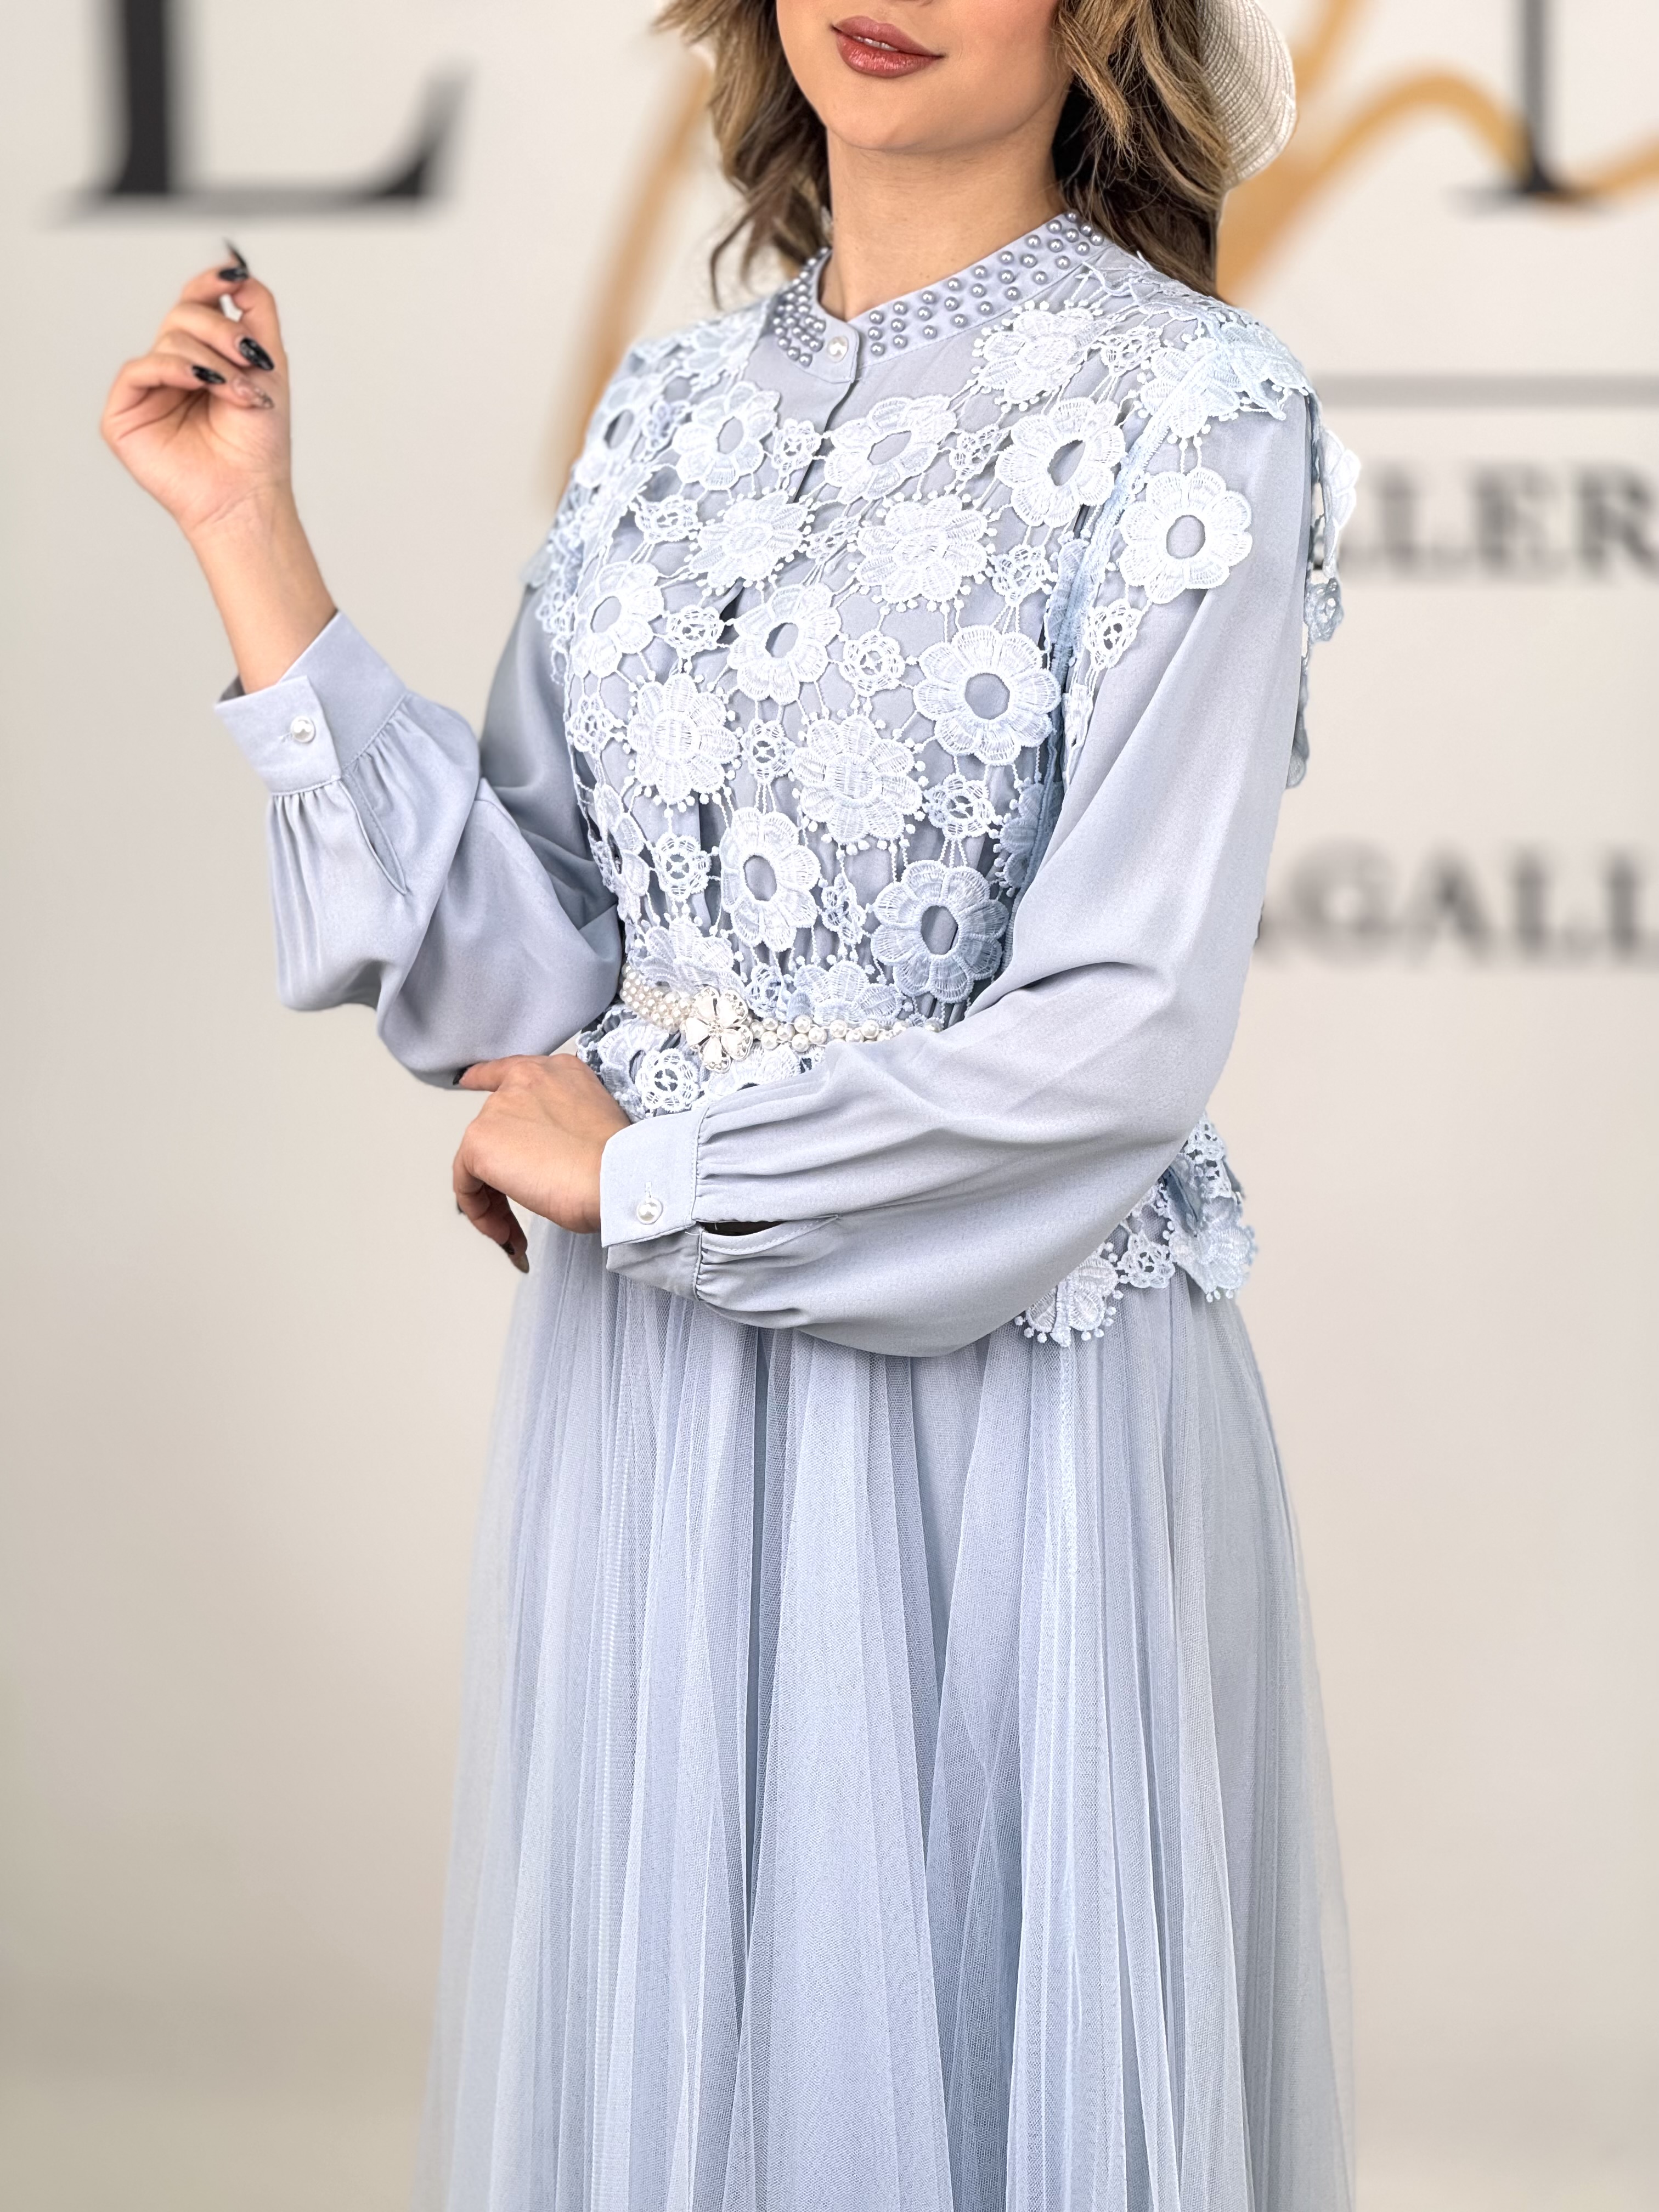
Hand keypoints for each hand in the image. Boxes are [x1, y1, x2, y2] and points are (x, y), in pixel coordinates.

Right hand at [101, 261, 292, 540]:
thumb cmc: (259, 443)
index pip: (196, 303)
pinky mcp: (125, 413)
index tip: (234, 276)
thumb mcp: (270, 367)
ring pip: (168, 338)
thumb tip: (239, 271)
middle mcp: (172, 368)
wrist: (249, 494)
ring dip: (211, 362)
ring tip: (239, 394)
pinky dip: (174, 369)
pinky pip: (140, 367)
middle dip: (222, 332)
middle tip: (251, 361)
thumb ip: (258, 314)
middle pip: (184, 313)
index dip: (210, 283)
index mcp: (203, 357)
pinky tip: (201, 384)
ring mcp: (147, 389)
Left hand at [453, 1055, 632, 1266]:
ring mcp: (498, 1108)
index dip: (484, 1077)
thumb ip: (559, 1126)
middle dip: (503, 1173)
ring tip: (513, 1229)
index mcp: (557, 1073)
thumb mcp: (591, 1128)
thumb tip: (541, 1156)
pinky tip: (504, 1228)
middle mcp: (524, 1082)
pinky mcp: (480, 1140)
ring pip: (478, 1159)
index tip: (469, 1080)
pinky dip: (480, 1211)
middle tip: (517, 1209)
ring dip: (493, 1199)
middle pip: (493, 1127)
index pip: (510, 1070)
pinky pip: (465, 1183)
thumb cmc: (617, 1163)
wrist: (615, 1176)